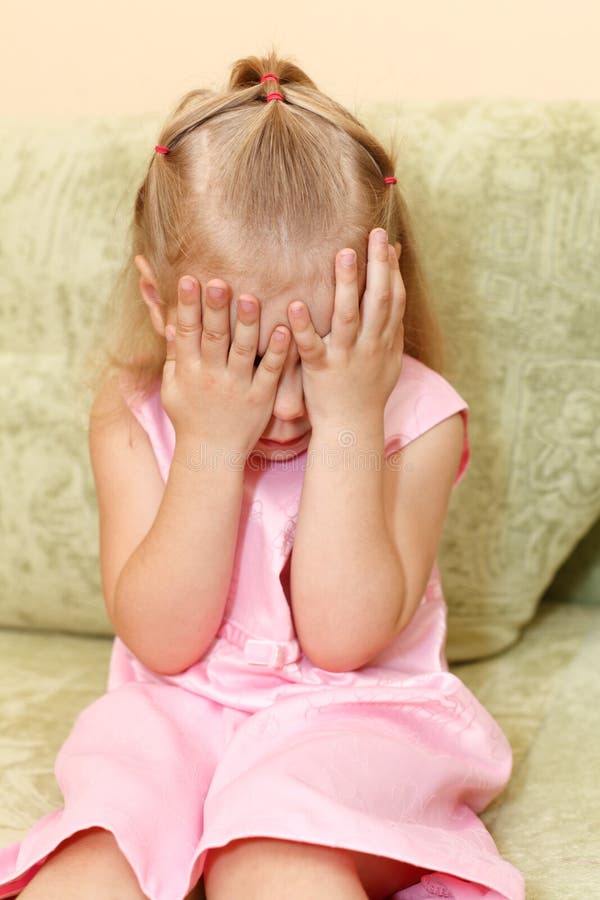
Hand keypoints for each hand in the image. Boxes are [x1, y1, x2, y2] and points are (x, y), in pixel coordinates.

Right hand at [161, 276, 290, 458]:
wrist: (211, 455)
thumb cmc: (190, 417)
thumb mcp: (172, 387)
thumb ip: (173, 355)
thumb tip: (170, 321)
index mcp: (188, 370)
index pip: (187, 331)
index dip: (187, 305)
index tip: (189, 279)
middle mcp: (212, 376)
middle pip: (214, 337)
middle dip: (216, 309)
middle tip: (219, 281)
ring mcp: (238, 387)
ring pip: (243, 351)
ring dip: (247, 324)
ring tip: (251, 298)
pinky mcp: (261, 398)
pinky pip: (270, 372)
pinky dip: (277, 352)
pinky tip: (285, 329)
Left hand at [285, 228, 404, 428]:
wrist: (352, 428)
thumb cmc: (367, 389)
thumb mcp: (388, 356)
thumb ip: (391, 321)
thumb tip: (395, 284)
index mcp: (385, 340)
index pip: (394, 299)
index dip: (392, 270)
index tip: (386, 241)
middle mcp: (370, 345)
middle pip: (378, 300)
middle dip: (377, 266)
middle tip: (373, 234)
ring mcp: (346, 357)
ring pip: (349, 317)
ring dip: (347, 285)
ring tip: (343, 254)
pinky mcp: (321, 370)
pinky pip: (312, 346)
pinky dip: (304, 325)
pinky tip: (294, 304)